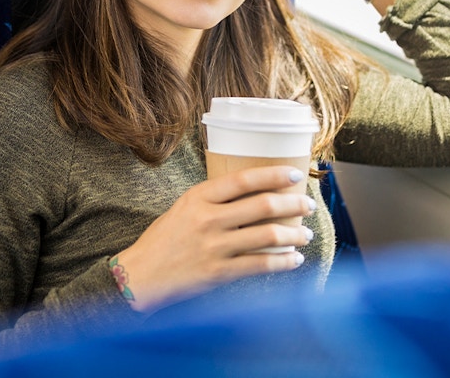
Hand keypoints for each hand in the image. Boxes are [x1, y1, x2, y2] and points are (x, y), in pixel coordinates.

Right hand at [111, 166, 316, 312]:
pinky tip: (294, 260)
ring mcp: (214, 247)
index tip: (294, 174)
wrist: (141, 275)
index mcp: (198, 198)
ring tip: (306, 234)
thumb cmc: (163, 240)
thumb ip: (212, 200)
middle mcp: (208, 219)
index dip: (273, 175)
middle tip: (307, 205)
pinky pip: (260, 264)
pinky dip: (283, 262)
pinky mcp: (219, 272)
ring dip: (294, 234)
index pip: (244, 180)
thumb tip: (252, 193)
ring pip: (268, 235)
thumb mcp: (183, 208)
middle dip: (293, 203)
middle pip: (262, 205)